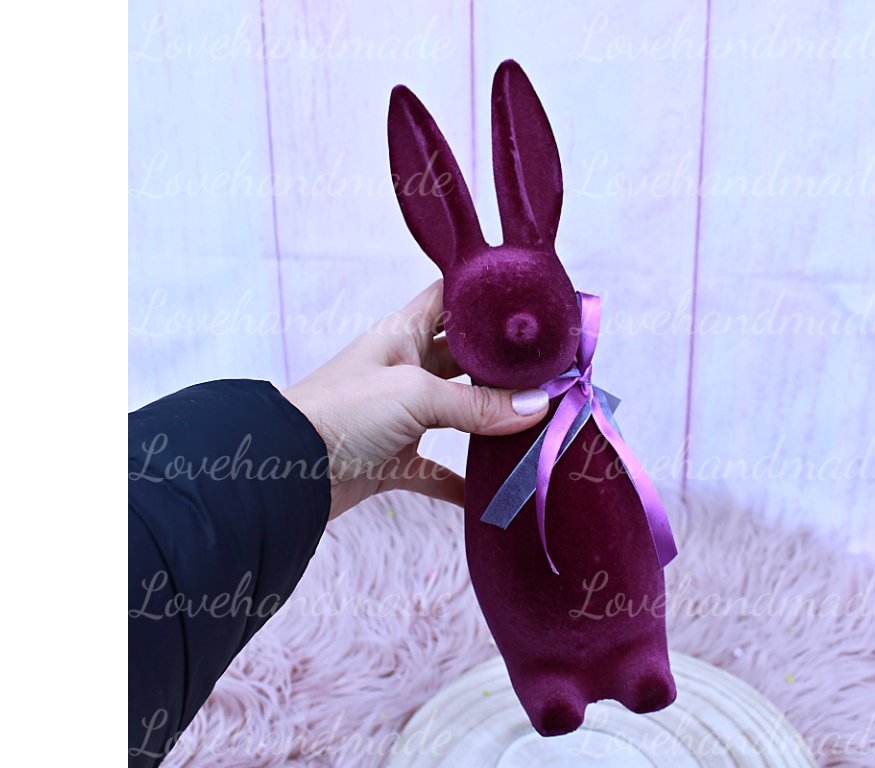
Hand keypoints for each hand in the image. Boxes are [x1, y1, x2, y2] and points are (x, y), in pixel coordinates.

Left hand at [282, 280, 550, 518]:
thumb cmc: (341, 411)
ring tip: (535, 425)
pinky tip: (492, 493)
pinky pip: (437, 468)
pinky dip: (462, 482)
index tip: (532, 305)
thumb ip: (478, 405)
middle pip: (464, 360)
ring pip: (457, 413)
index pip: (451, 299)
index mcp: (403, 334)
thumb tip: (538, 406)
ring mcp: (399, 415)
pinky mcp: (392, 458)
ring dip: (490, 421)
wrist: (282, 472)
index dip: (486, 297)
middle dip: (502, 367)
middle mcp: (404, 368)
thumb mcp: (416, 396)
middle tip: (551, 372)